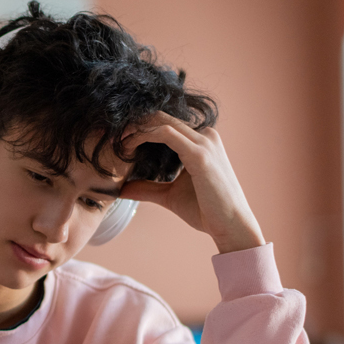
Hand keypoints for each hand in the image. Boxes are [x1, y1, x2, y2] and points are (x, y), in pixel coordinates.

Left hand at [120, 111, 265, 253]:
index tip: (118, 142)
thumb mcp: (169, 195)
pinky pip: (165, 134)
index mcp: (200, 141)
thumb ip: (147, 189)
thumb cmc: (206, 210)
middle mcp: (204, 136)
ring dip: (135, 130)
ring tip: (117, 144)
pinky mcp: (200, 154)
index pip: (165, 124)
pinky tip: (128, 147)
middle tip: (112, 139)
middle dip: (133, 125)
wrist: (231, 225)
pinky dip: (143, 136)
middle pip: (161, 118)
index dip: (139, 129)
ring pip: (161, 122)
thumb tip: (122, 189)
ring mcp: (204, 142)